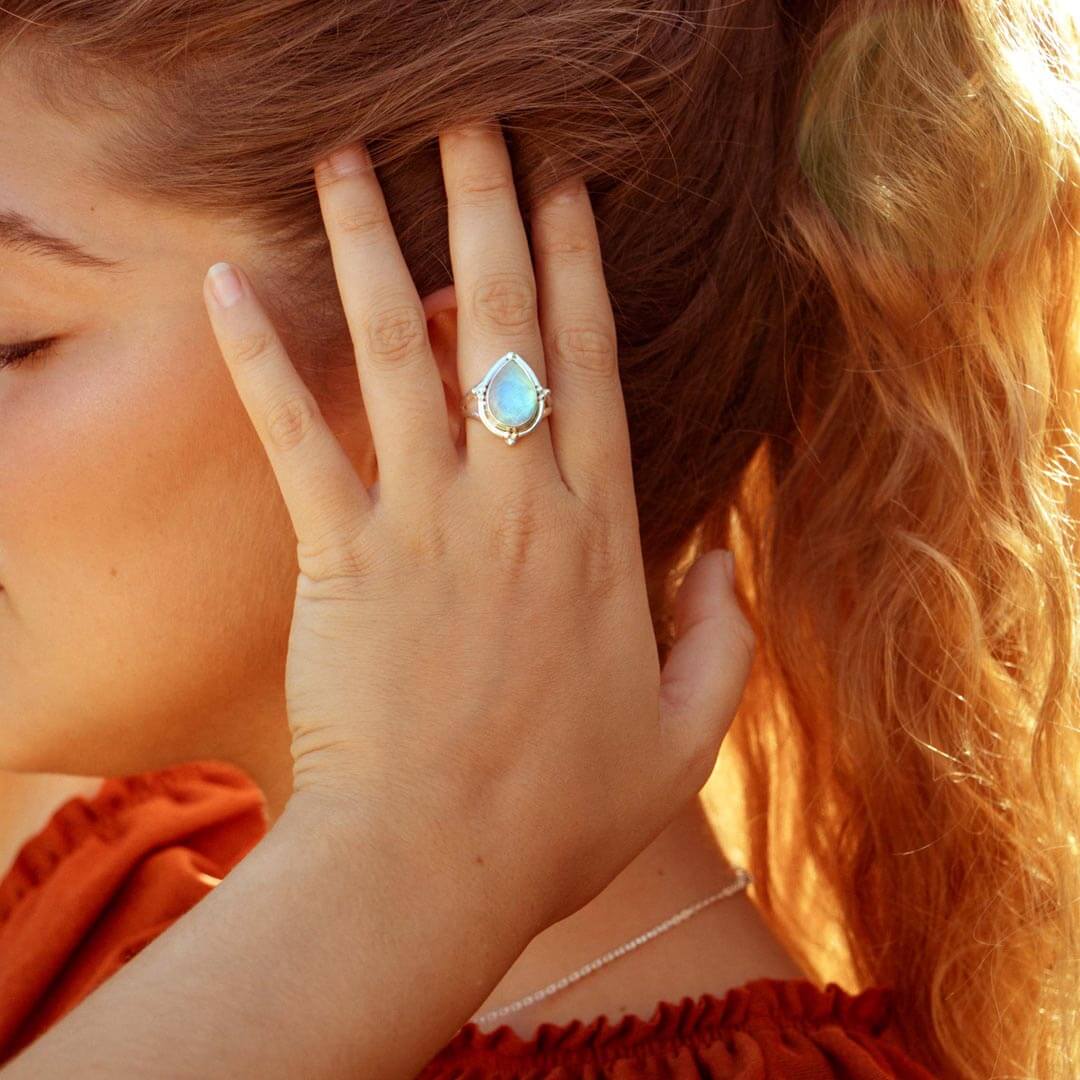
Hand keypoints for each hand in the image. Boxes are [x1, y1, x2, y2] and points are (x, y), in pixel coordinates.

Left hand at [201, 121, 754, 936]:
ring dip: (376, 249)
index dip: (579, 269)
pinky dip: (261, 361)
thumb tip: (723, 556)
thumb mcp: (686, 738)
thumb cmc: (561, 811)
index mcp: (597, 536)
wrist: (435, 866)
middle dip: (489, 215)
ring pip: (401, 355)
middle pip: (502, 328)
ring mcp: (424, 522)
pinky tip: (230, 286)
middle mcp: (515, 505)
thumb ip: (724, 639)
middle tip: (473, 124)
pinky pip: (298, 438)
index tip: (567, 190)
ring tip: (349, 162)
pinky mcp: (340, 558)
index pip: (589, 368)